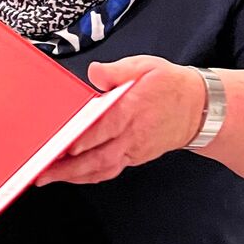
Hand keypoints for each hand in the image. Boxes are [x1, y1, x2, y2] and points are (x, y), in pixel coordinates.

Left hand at [36, 56, 203, 185]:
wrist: (201, 110)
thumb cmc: (171, 87)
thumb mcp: (147, 67)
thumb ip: (118, 70)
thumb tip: (96, 72)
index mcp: (133, 110)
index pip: (105, 128)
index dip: (85, 139)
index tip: (66, 146)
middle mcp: (132, 135)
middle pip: (98, 157)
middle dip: (69, 168)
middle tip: (43, 171)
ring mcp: (133, 150)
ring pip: (102, 169)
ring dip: (74, 176)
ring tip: (48, 177)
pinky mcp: (134, 157)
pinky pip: (109, 171)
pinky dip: (88, 176)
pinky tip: (71, 176)